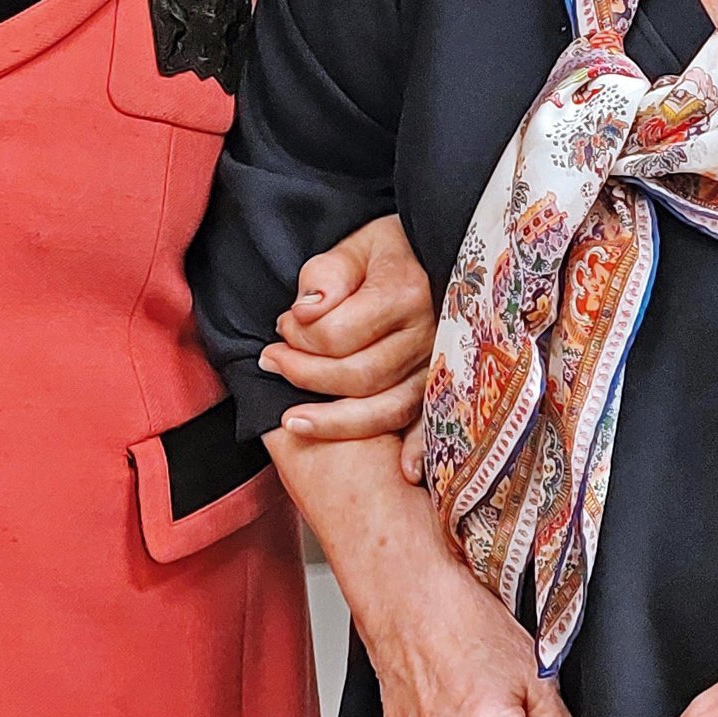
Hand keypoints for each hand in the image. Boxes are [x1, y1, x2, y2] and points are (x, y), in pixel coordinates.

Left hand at [263, 214, 434, 461]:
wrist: (439, 253)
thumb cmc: (391, 251)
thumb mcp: (356, 245)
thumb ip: (327, 274)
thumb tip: (304, 313)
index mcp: (405, 292)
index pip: (338, 335)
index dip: (299, 336)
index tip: (282, 325)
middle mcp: (430, 333)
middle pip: (359, 376)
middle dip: (305, 376)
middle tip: (270, 361)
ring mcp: (441, 364)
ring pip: (387, 409)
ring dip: (336, 422)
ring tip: (292, 422)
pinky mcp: (446, 385)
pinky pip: (432, 425)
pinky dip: (421, 450)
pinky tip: (403, 471)